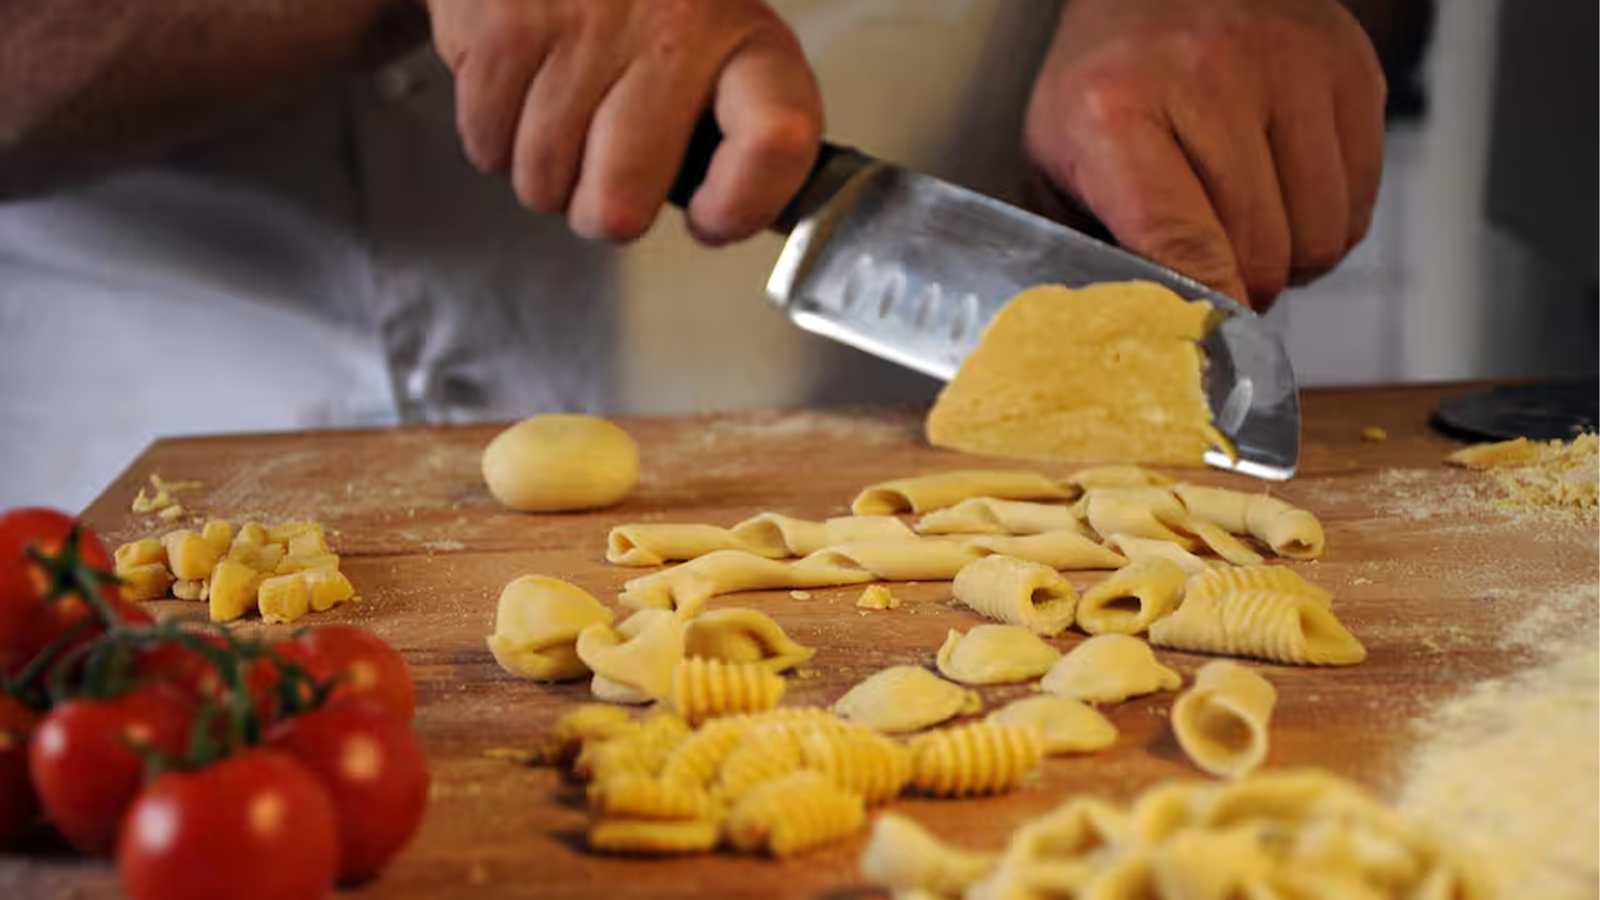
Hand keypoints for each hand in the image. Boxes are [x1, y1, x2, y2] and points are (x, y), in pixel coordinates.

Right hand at [425, 0, 823, 244]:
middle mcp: (677, 26)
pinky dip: (496, 135)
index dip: (737, 207)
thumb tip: (732, 221)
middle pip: (620, 203)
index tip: (709, 219)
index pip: (776, 142)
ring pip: (543, 183)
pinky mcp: (508, 23)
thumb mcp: (723, 61)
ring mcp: (588, 22)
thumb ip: (740, 143)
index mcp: (749, 44)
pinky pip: (488, 143)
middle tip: (607, 167)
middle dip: (600, 210)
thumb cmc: (654, 14)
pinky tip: (523, 87)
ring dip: (543, 172)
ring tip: (563, 113)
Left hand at [1024, 0, 1385, 309]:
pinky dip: (1327, 222)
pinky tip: (1284, 196)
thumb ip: (1082, 251)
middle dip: (1240, 288)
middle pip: (1258, 251)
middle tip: (1214, 274)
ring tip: (1246, 228)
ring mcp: (1288, 67)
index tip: (1210, 345)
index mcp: (1115, 111)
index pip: (1179, 243)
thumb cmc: (1106, 80)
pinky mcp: (1348, 68)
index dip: (1206, 309)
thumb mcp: (1056, 162)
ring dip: (1289, 259)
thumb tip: (1121, 339)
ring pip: (1320, 235)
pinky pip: (1360, 200)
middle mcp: (1206, 78)